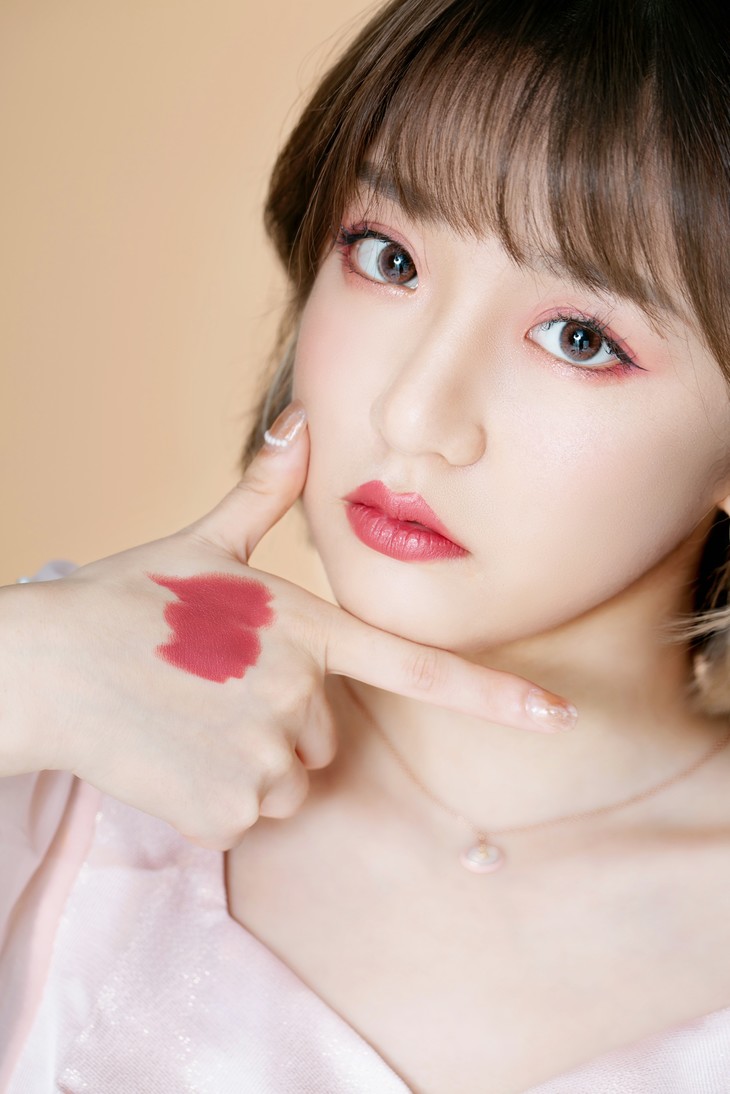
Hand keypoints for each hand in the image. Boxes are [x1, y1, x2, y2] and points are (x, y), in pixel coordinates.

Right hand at [6, 400, 576, 849]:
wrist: (46, 667)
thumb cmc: (125, 602)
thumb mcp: (202, 545)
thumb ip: (264, 492)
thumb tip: (298, 421)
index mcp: (306, 628)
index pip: (419, 667)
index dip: (495, 697)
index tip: (559, 719)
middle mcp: (299, 692)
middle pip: (331, 734)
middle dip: (288, 721)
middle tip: (218, 690)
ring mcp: (265, 753)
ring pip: (292, 780)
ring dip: (253, 761)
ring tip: (191, 720)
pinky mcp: (228, 808)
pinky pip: (249, 814)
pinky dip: (218, 796)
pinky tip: (173, 755)